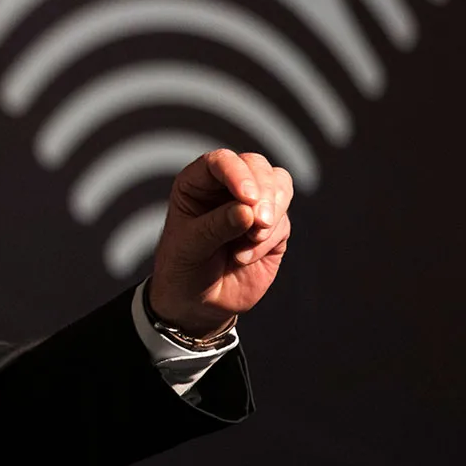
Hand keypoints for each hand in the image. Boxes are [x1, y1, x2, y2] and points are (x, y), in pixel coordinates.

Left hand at [147, 149, 293, 335]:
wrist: (196, 305)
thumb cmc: (182, 269)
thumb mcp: (189, 247)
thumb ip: (217, 226)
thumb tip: (249, 211)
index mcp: (198, 183)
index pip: (221, 161)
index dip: (237, 172)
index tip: (247, 197)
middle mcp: (226, 188)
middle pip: (258, 166)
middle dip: (264, 192)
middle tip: (259, 221)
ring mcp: (252, 207)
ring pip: (279, 187)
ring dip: (272, 212)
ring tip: (252, 239)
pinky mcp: (272, 229)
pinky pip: (282, 222)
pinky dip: (267, 239)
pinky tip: (244, 258)